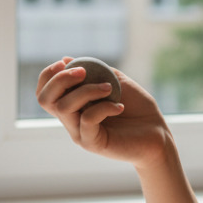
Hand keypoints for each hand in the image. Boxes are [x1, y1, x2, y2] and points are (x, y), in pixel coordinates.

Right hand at [35, 57, 170, 167]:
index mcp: (73, 105)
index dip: (48, 75)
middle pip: (45, 99)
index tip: (66, 63)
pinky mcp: (93, 143)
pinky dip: (103, 107)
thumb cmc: (137, 107)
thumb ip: (93, 71)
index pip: (44, 92)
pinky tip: (120, 107)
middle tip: (84, 72)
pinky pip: (87, 120)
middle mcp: (71, 120)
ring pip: (64, 107)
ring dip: (86, 91)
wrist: (158, 133)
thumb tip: (65, 58)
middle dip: (60, 79)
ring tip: (109, 88)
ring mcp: (80, 133)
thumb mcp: (115, 81)